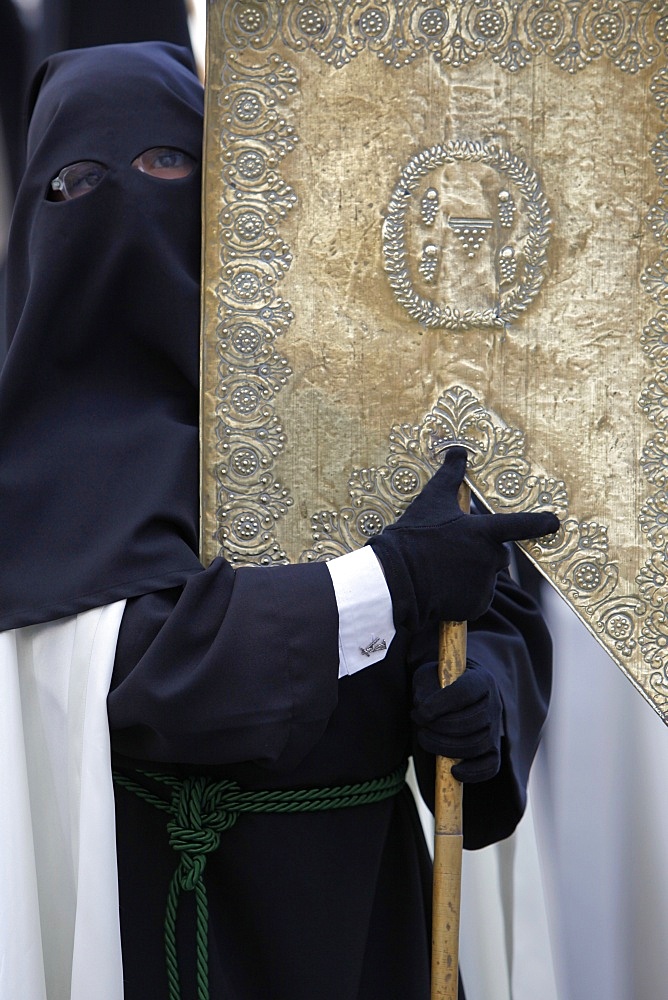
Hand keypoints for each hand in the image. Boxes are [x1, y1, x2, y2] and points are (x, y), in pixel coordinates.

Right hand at [367, 446, 558, 629]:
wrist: (396, 579)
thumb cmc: (413, 536)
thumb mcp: (431, 501)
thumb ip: (450, 475)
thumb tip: (457, 450)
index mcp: (483, 532)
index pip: (519, 525)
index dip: (539, 523)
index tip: (554, 522)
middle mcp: (489, 558)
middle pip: (498, 553)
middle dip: (481, 552)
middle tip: (452, 552)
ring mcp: (484, 583)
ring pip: (486, 576)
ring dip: (473, 574)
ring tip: (443, 571)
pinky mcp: (477, 605)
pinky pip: (478, 598)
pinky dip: (465, 595)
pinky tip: (444, 589)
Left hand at [412, 659, 502, 782]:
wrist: (458, 692)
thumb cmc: (440, 683)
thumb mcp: (429, 675)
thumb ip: (425, 687)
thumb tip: (424, 711)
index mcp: (480, 680)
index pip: (465, 692)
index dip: (441, 704)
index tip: (419, 713)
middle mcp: (494, 703)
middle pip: (472, 722)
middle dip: (440, 729)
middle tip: (421, 728)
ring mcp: (496, 728)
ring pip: (477, 745)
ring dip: (446, 748)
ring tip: (425, 740)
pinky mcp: (494, 749)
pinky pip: (491, 766)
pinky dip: (473, 772)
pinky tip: (453, 770)